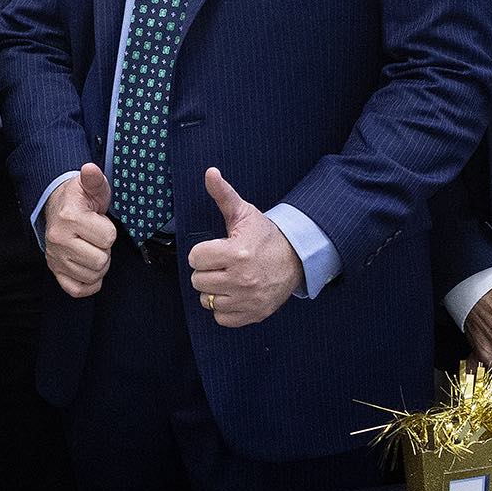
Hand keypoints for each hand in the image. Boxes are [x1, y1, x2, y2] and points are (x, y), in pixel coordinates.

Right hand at [41, 162, 116, 298]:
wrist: (57, 207)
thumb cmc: (80, 199)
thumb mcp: (91, 187)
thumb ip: (95, 179)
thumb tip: (90, 169)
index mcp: (70, 218)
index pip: (108, 237)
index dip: (109, 231)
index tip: (99, 222)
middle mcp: (59, 240)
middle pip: (101, 260)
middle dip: (104, 249)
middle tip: (95, 238)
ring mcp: (56, 258)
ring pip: (93, 275)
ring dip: (98, 265)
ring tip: (90, 248)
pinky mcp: (55, 271)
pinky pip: (77, 290)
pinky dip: (88, 283)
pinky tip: (88, 267)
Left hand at [186, 169, 302, 327]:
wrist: (296, 258)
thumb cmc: (266, 236)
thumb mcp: (244, 213)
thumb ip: (223, 195)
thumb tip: (210, 173)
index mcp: (237, 252)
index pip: (195, 258)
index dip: (202, 253)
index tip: (215, 250)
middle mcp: (242, 278)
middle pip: (198, 281)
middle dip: (207, 271)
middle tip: (223, 264)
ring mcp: (248, 299)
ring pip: (206, 300)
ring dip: (214, 290)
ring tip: (229, 278)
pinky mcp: (253, 313)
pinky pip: (221, 317)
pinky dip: (224, 307)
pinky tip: (235, 293)